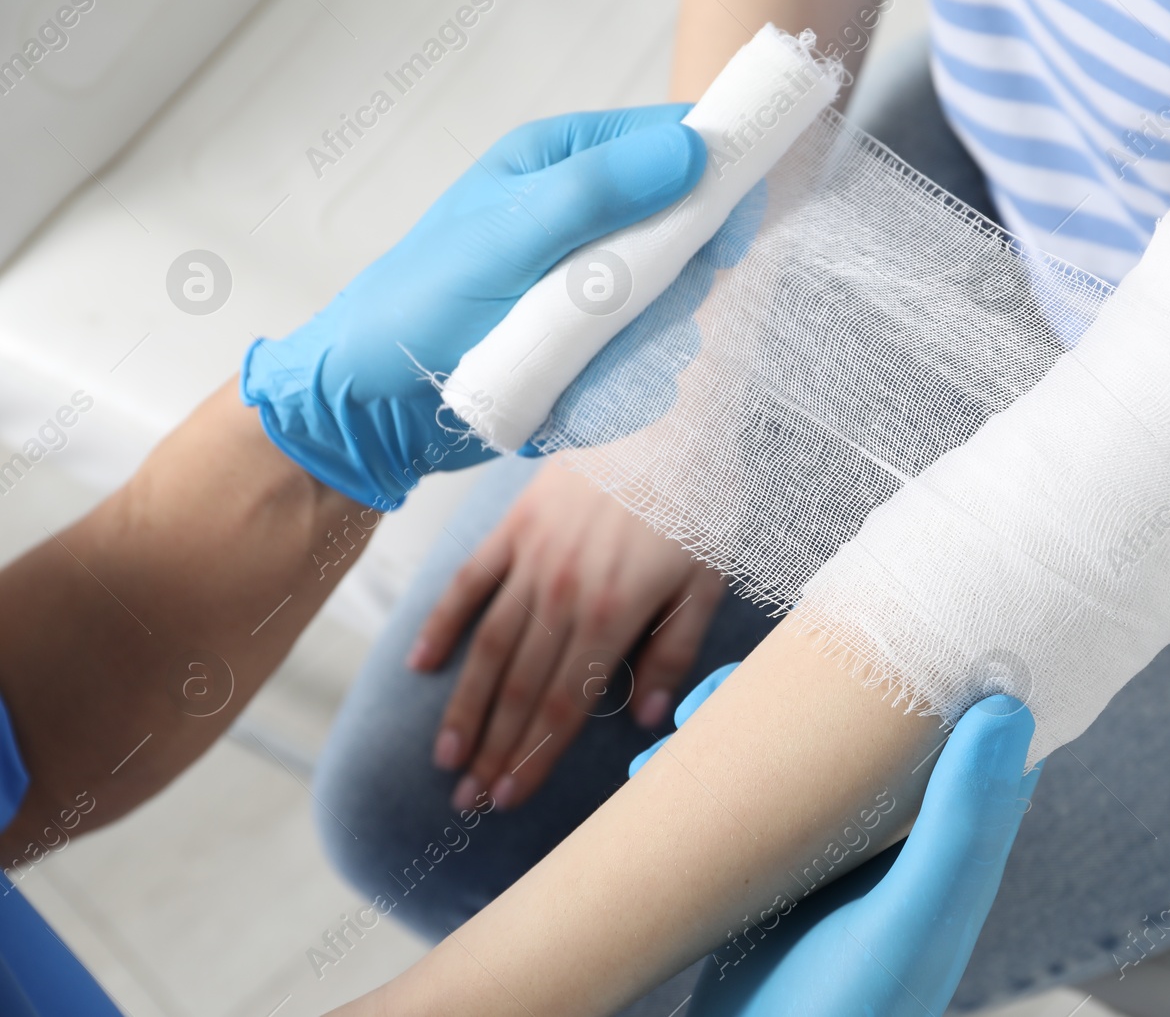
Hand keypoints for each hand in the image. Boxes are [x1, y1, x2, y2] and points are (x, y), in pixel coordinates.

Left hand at [240, 105, 705, 509]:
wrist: (374, 407)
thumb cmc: (423, 303)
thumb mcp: (510, 236)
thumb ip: (599, 192)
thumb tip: (693, 149)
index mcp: (564, 164)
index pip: (668, 142)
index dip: (713, 174)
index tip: (732, 223)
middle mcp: (586, 221)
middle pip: (686, 234)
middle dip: (675, 279)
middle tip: (636, 309)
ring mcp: (593, 289)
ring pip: (673, 307)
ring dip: (646, 342)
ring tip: (586, 361)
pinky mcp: (592, 348)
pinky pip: (646, 361)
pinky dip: (624, 383)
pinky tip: (578, 393)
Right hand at [417, 454, 725, 809]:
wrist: (666, 407)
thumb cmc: (697, 497)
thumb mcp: (706, 579)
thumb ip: (674, 651)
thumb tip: (650, 718)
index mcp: (613, 613)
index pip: (563, 703)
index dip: (533, 757)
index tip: (507, 799)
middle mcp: (563, 593)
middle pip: (519, 687)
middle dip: (493, 751)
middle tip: (466, 804)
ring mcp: (531, 558)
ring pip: (489, 647)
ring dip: (465, 707)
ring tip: (446, 759)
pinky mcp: (514, 524)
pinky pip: (469, 582)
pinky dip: (442, 624)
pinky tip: (421, 667)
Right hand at [631, 669, 1040, 1016]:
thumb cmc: (847, 1014)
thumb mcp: (905, 919)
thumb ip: (958, 824)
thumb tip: (1005, 708)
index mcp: (950, 844)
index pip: (970, 727)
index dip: (941, 664)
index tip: (899, 612)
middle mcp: (897, 843)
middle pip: (865, 729)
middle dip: (804, 689)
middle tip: (741, 677)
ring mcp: (834, 859)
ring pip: (799, 757)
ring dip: (742, 726)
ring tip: (682, 722)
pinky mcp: (778, 879)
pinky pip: (752, 799)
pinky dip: (705, 773)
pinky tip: (655, 773)